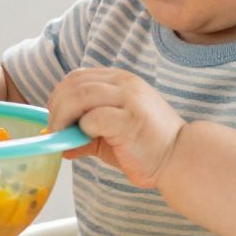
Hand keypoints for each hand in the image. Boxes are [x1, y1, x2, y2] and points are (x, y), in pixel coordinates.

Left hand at [47, 68, 185, 187]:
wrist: (181, 158)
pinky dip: (82, 129)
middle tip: (54, 131)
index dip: (58, 96)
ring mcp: (129, 99)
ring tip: (62, 136)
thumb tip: (58, 142)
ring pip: (79, 95)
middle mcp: (124, 83)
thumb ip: (85, 132)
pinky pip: (94, 118)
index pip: (77, 77)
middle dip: (56, 108)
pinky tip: (86, 141)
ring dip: (63, 117)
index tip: (54, 119)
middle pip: (74, 83)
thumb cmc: (147, 146)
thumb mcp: (110, 135)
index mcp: (120, 80)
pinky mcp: (130, 119)